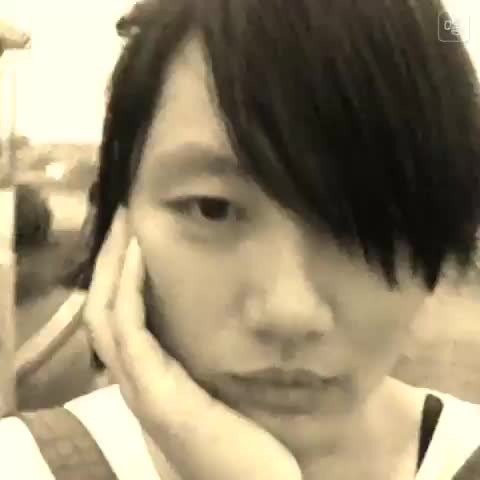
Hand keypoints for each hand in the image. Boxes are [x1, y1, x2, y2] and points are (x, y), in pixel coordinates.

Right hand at [84, 208, 301, 479]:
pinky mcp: (156, 396)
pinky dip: (129, 287)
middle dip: (111, 262)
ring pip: (107, 315)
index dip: (120, 275)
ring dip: (114, 265)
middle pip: (103, 310)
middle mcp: (136, 384)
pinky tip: (141, 253)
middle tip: (123, 219)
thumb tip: (216, 321)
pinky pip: (131, 328)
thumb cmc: (247, 445)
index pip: (120, 319)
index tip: (135, 236)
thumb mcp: (219, 392)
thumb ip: (206, 362)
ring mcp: (141, 391)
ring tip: (126, 225)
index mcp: (151, 380)